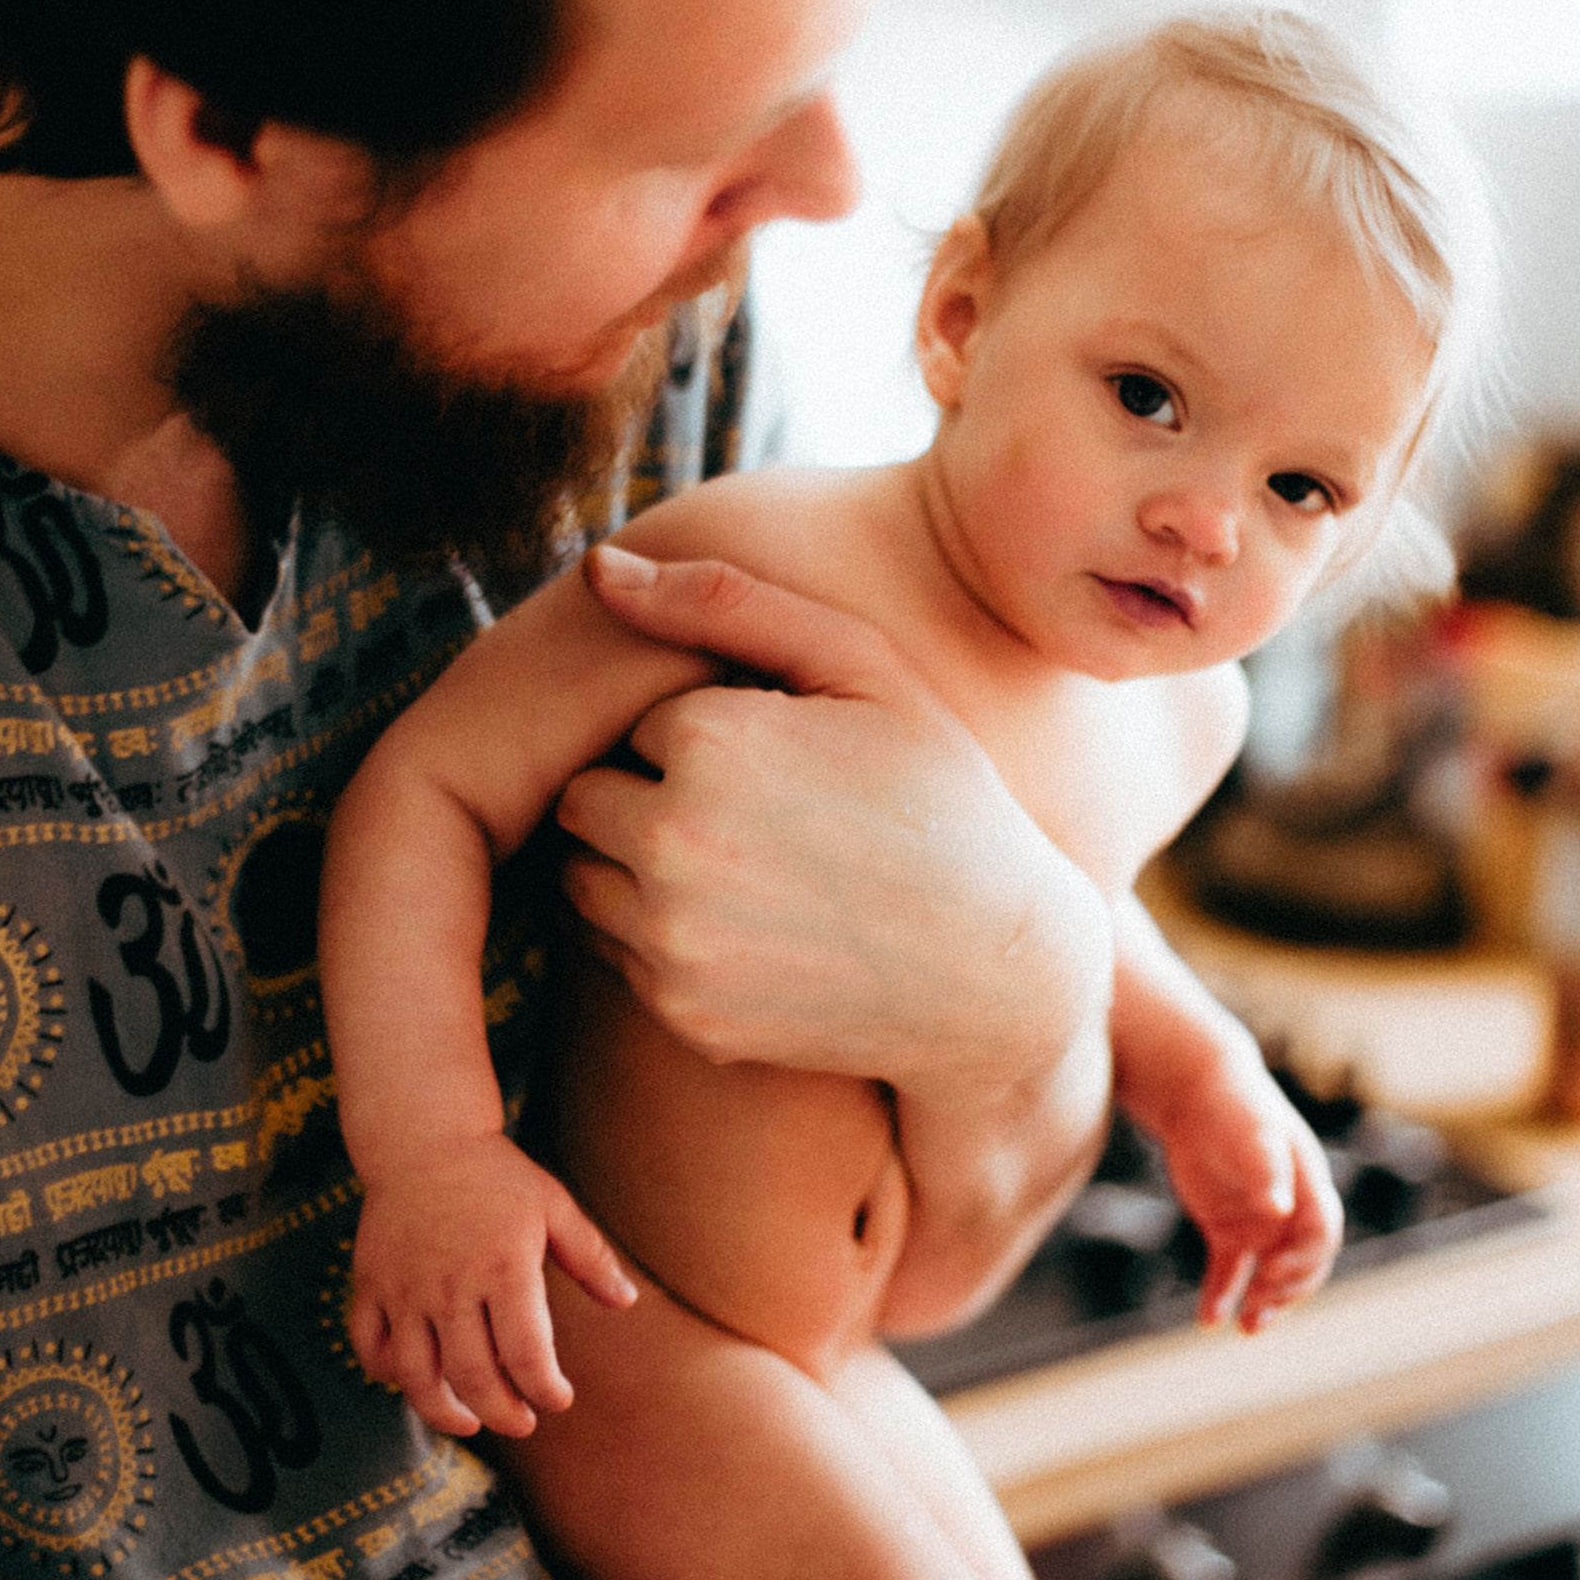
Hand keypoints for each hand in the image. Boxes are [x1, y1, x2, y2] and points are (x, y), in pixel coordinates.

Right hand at [345, 1134, 635, 1437]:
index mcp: (504, 1268)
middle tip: (521, 1422)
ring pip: (417, 1376)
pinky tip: (415, 1380)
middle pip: (473, 1378)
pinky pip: (370, 1347)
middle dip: (502, 1414)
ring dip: (443, 1413)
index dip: (545, 1390)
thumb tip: (627, 1302)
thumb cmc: (497, 1175)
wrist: (423, 1139)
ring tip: (468, 1423)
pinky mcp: (371, 1284)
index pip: (526, 1354)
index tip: (559, 1400)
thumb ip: (590, 1256)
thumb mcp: (553, 1206)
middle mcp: (452, 1286)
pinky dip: (388, 1374)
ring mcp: (406, 1289)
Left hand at [563, 545, 1113, 1092]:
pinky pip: (613, 952)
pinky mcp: (680, 1010)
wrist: (999, 971)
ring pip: (580, 876)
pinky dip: (659, 937)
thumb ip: (725, 600)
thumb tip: (597, 569)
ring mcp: (672, 937)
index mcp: (710, 738)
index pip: (635, 721)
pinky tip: (749, 928)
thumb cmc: (941, 795)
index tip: (780, 763)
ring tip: (742, 868)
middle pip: (585, 796)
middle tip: (751, 816)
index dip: (705, 736)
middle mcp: (673, 841)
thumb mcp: (863, 667)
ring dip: (632, 867)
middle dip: (645, 796)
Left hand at [1158, 1053, 1342, 1331]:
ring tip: (1247, 1329)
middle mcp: (1290, 1211)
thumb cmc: (1233, 1107)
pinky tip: (1209, 1321)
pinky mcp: (1229, 1229)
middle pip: (1303, 1263)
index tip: (1272, 1272)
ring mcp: (1260, 1223)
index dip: (1304, 1259)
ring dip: (1263, 1304)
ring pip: (1270, 1276)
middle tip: (1260, 1306)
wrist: (1198, 1092)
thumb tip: (1277, 1213)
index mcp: (1307, 1186)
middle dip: (1288, 1289)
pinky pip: (1230, 1272)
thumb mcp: (1251, 1134)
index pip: (1322, 1233)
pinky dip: (1222, 1297)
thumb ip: (1266, 1173)